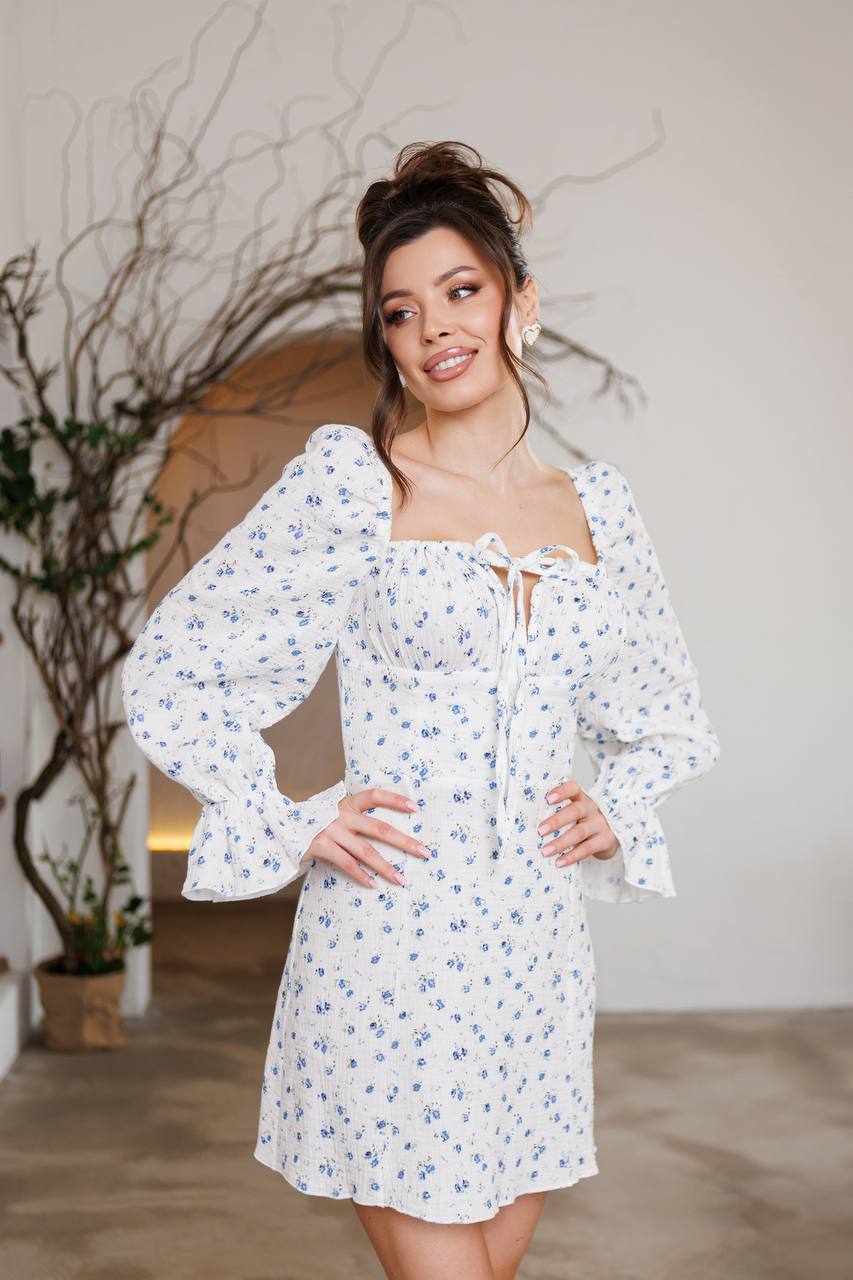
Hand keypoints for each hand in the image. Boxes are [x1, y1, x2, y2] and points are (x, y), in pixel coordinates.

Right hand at [304, 787, 430, 888]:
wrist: (279, 828)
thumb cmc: (315, 824)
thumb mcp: (334, 813)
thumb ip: (354, 817)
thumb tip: (386, 832)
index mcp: (346, 803)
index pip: (375, 795)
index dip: (396, 800)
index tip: (416, 808)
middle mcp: (340, 814)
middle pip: (380, 828)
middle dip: (405, 841)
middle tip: (424, 852)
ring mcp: (330, 830)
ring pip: (365, 850)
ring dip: (386, 867)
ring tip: (402, 879)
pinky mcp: (320, 846)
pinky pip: (346, 863)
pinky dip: (361, 875)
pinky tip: (374, 885)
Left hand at [537, 778, 618, 866]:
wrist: (610, 835)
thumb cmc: (585, 821)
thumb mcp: (576, 812)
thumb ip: (559, 812)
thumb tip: (529, 822)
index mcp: (581, 798)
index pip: (573, 788)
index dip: (562, 791)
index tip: (548, 799)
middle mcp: (592, 809)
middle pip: (575, 811)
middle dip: (556, 821)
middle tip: (540, 831)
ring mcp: (600, 824)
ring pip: (579, 832)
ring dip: (561, 843)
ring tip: (545, 851)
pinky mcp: (605, 840)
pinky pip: (587, 849)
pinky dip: (572, 856)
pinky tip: (559, 862)